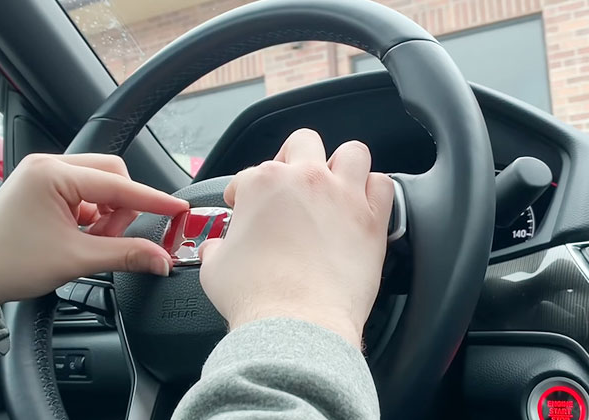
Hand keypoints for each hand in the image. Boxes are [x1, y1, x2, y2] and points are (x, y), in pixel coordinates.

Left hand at [0, 154, 188, 311]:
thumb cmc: (10, 263)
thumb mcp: (77, 259)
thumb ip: (127, 254)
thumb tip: (161, 259)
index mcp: (53, 174)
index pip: (118, 184)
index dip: (152, 199)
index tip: (178, 208)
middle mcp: (47, 165)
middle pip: (111, 175)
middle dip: (122, 207)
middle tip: (113, 237)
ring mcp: (42, 174)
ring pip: (98, 184)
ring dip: (106, 212)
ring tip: (92, 240)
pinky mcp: (41, 186)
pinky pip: (82, 192)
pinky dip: (91, 213)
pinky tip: (82, 234)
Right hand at [198, 129, 393, 347]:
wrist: (296, 323)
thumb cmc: (255, 296)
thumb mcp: (215, 268)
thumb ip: (216, 249)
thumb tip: (215, 250)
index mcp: (262, 184)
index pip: (248, 175)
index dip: (242, 193)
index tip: (244, 207)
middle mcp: (304, 179)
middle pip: (303, 142)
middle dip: (293, 158)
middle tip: (290, 184)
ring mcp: (342, 196)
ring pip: (352, 152)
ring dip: (342, 166)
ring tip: (334, 186)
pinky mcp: (371, 220)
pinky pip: (383, 185)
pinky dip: (374, 192)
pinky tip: (363, 207)